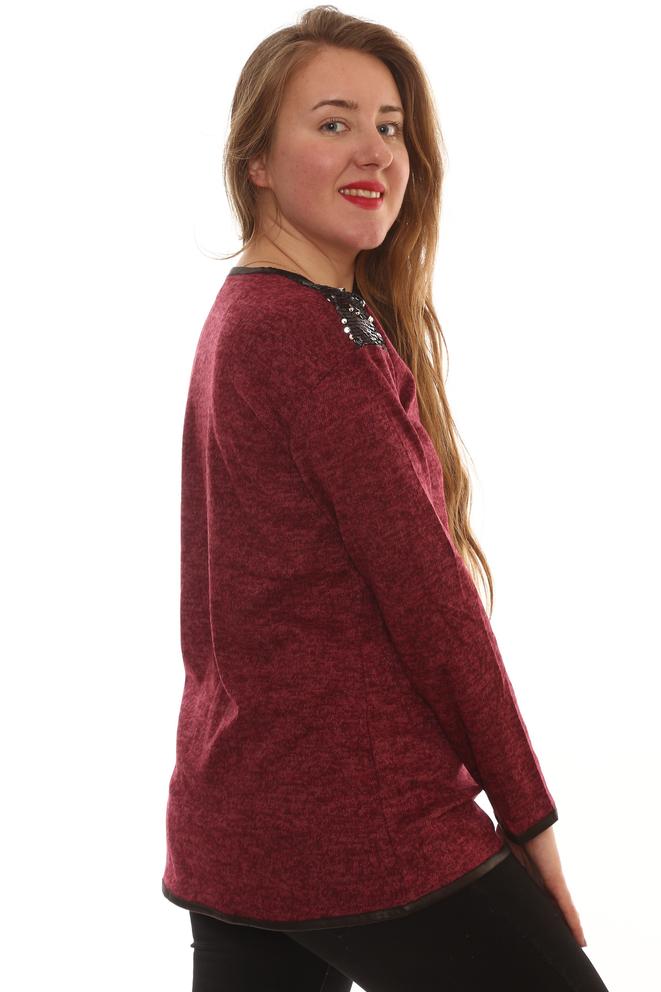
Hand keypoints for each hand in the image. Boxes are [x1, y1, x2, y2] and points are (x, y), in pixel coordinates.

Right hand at [496, 823, 586, 947]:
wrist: (523, 819)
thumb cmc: (511, 828)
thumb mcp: (499, 852)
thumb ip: (494, 861)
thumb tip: (475, 863)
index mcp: (529, 874)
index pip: (537, 898)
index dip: (540, 912)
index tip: (540, 927)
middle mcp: (543, 880)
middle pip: (553, 908)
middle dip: (557, 925)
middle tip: (561, 944)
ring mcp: (553, 882)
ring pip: (564, 913)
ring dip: (570, 930)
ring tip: (577, 948)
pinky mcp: (558, 883)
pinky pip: (568, 909)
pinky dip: (575, 925)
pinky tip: (581, 941)